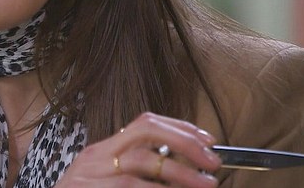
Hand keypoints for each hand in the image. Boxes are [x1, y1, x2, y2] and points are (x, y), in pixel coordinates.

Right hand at [56, 112, 221, 186]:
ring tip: (205, 184)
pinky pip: (129, 187)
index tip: (208, 141)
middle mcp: (96, 157)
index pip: (144, 123)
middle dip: (184, 142)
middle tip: (211, 162)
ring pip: (141, 161)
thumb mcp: (106, 181)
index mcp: (103, 150)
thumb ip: (135, 173)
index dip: (180, 128)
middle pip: (145, 132)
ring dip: (179, 172)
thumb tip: (182, 170)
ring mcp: (92, 175)